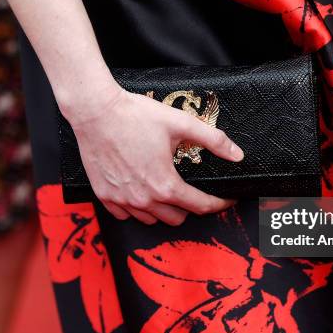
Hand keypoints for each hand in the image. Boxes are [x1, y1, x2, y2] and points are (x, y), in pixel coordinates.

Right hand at [64, 83, 243, 225]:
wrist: (95, 111)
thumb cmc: (135, 115)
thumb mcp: (181, 123)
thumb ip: (213, 140)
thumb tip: (237, 154)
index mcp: (165, 184)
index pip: (201, 206)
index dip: (219, 203)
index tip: (226, 199)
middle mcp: (143, 199)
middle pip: (178, 218)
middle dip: (191, 206)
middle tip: (194, 190)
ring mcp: (122, 200)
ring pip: (152, 220)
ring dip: (164, 210)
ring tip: (168, 191)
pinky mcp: (104, 196)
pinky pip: (126, 216)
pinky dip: (138, 210)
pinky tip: (142, 193)